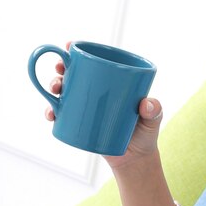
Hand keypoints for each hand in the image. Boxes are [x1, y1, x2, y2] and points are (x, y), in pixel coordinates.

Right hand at [44, 42, 163, 169]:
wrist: (135, 159)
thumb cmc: (146, 134)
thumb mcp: (153, 120)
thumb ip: (155, 111)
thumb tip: (146, 103)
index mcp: (114, 83)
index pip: (97, 63)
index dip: (81, 53)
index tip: (70, 46)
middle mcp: (98, 92)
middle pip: (75, 74)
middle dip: (62, 68)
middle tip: (60, 70)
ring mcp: (87, 107)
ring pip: (65, 92)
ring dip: (54, 86)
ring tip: (56, 90)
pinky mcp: (80, 124)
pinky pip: (62, 115)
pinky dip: (52, 112)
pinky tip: (51, 113)